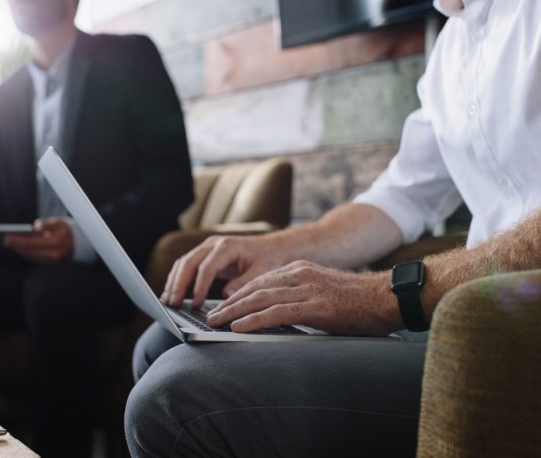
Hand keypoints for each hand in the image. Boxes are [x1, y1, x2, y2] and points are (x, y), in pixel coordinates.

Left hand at [3, 217, 73, 262]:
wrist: (80, 242)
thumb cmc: (68, 230)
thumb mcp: (60, 222)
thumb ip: (47, 223)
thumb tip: (35, 226)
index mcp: (56, 242)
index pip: (32, 242)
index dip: (18, 240)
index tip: (7, 237)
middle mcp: (55, 253)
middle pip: (30, 251)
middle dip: (16, 246)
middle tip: (5, 241)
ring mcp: (54, 260)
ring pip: (32, 256)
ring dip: (20, 250)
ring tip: (11, 244)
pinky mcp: (52, 263)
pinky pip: (36, 259)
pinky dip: (27, 253)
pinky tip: (20, 248)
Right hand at [162, 234, 289, 308]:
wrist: (271, 247)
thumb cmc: (268, 259)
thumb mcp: (261, 272)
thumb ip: (243, 283)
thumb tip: (226, 296)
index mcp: (228, 246)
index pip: (207, 267)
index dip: (200, 286)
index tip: (197, 304)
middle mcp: (214, 243)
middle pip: (189, 262)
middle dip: (179, 284)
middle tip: (173, 304)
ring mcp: (207, 247)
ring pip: (183, 262)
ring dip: (174, 282)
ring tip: (168, 302)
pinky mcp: (204, 254)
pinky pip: (186, 265)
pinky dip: (177, 279)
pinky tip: (172, 294)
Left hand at [206, 261, 396, 335]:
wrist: (388, 297)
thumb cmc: (358, 301)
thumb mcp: (323, 292)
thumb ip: (301, 298)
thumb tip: (279, 314)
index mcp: (300, 270)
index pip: (260, 281)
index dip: (238, 294)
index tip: (223, 305)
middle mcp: (299, 274)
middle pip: (255, 288)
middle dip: (230, 303)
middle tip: (211, 315)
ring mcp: (307, 288)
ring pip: (260, 298)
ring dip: (234, 311)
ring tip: (216, 322)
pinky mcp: (315, 306)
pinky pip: (277, 312)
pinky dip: (254, 320)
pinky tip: (239, 327)